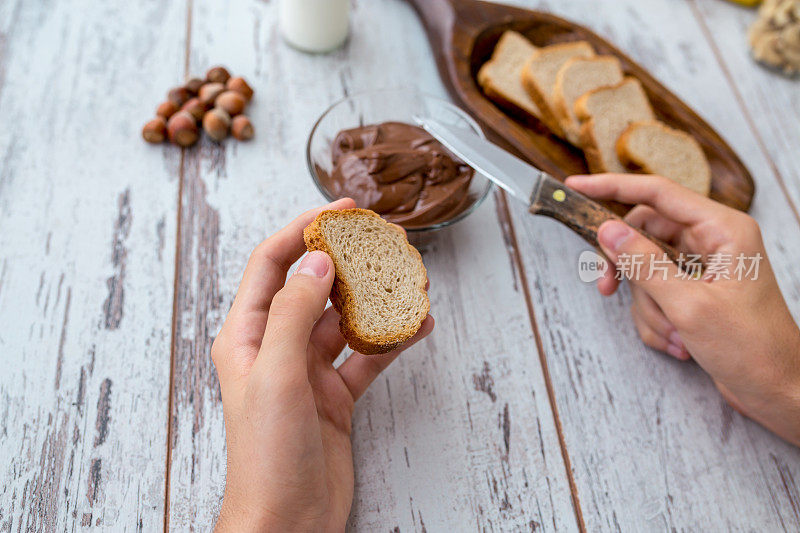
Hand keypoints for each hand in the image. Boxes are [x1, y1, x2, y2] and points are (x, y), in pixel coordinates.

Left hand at [212, 198, 433, 531]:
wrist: (287, 522)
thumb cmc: (267, 456)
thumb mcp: (276, 375)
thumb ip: (294, 313)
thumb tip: (317, 260)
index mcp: (247, 335)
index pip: (273, 264)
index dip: (304, 229)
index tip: (340, 209)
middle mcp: (276, 347)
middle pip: (314, 286)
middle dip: (348, 261)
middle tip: (383, 240)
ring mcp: (307, 372)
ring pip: (346, 320)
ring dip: (375, 300)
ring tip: (409, 280)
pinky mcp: (335, 396)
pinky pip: (367, 357)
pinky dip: (391, 341)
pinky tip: (416, 326)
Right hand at [566, 174, 799, 445]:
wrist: (776, 390)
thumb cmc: (751, 347)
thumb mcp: (689, 304)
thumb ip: (644, 264)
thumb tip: (608, 231)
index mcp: (722, 229)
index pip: (657, 193)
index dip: (611, 187)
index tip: (576, 186)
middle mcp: (712, 242)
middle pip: (644, 236)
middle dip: (629, 271)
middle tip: (607, 288)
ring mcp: (700, 268)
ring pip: (644, 271)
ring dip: (648, 306)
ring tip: (674, 333)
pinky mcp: (692, 292)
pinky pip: (652, 295)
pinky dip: (655, 320)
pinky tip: (678, 342)